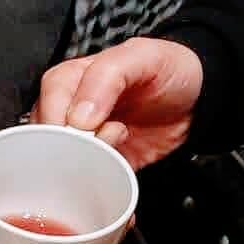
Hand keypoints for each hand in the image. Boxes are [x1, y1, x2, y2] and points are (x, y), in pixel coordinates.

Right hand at [33, 38, 202, 168]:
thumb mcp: (141, 58)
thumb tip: (77, 117)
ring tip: (118, 147)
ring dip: (87, 167)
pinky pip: (83, 183)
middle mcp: (68, 113)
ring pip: (61, 166)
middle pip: (47, 142)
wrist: (197, 99)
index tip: (87, 130)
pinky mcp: (97, 165)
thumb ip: (105, 77)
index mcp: (68, 82)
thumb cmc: (169, 69)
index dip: (62, 124)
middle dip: (75, 149)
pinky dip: (98, 186)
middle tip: (108, 140)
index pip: (46, 108)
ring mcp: (81, 141)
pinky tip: (116, 173)